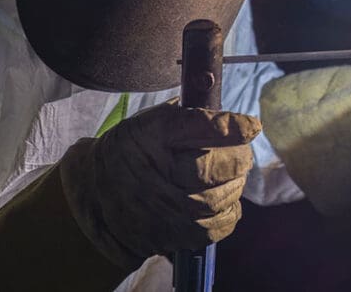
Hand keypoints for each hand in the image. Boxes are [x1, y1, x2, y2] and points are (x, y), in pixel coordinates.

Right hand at [59, 101, 260, 270]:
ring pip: (222, 197)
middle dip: (239, 157)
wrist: (97, 200)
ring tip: (229, 175)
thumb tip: (230, 116)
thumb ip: (187, 116)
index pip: (199, 127)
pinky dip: (230, 210)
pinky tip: (223, 200)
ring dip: (235, 184)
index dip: (232, 126)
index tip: (253, 126)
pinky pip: (220, 224)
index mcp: (153, 135)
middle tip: (240, 152)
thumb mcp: (148, 123)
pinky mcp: (178, 234)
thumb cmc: (133, 152)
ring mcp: (169, 208)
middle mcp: (160, 172)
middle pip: (216, 166)